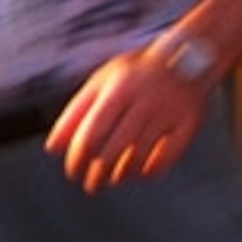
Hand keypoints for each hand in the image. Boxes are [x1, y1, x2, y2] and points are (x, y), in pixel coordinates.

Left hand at [48, 43, 208, 192]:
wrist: (188, 56)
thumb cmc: (135, 72)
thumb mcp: (101, 82)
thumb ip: (76, 114)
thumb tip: (52, 149)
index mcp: (118, 89)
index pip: (90, 136)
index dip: (77, 160)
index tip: (73, 172)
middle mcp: (144, 102)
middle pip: (112, 153)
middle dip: (96, 176)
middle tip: (91, 185)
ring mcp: (168, 115)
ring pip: (137, 161)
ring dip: (120, 176)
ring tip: (112, 178)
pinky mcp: (189, 126)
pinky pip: (164, 161)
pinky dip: (148, 172)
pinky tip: (139, 172)